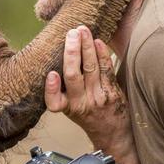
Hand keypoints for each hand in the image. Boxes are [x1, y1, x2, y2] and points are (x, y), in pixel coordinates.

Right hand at [45, 26, 130, 151]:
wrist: (112, 132)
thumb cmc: (87, 115)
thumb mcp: (69, 108)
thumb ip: (62, 89)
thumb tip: (56, 57)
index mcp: (67, 108)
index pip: (54, 101)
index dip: (51, 88)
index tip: (51, 74)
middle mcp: (81, 103)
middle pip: (74, 75)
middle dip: (72, 52)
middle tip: (71, 33)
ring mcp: (98, 97)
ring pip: (91, 68)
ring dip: (87, 46)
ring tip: (83, 30)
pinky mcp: (113, 91)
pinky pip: (106, 69)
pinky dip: (102, 53)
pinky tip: (98, 41)